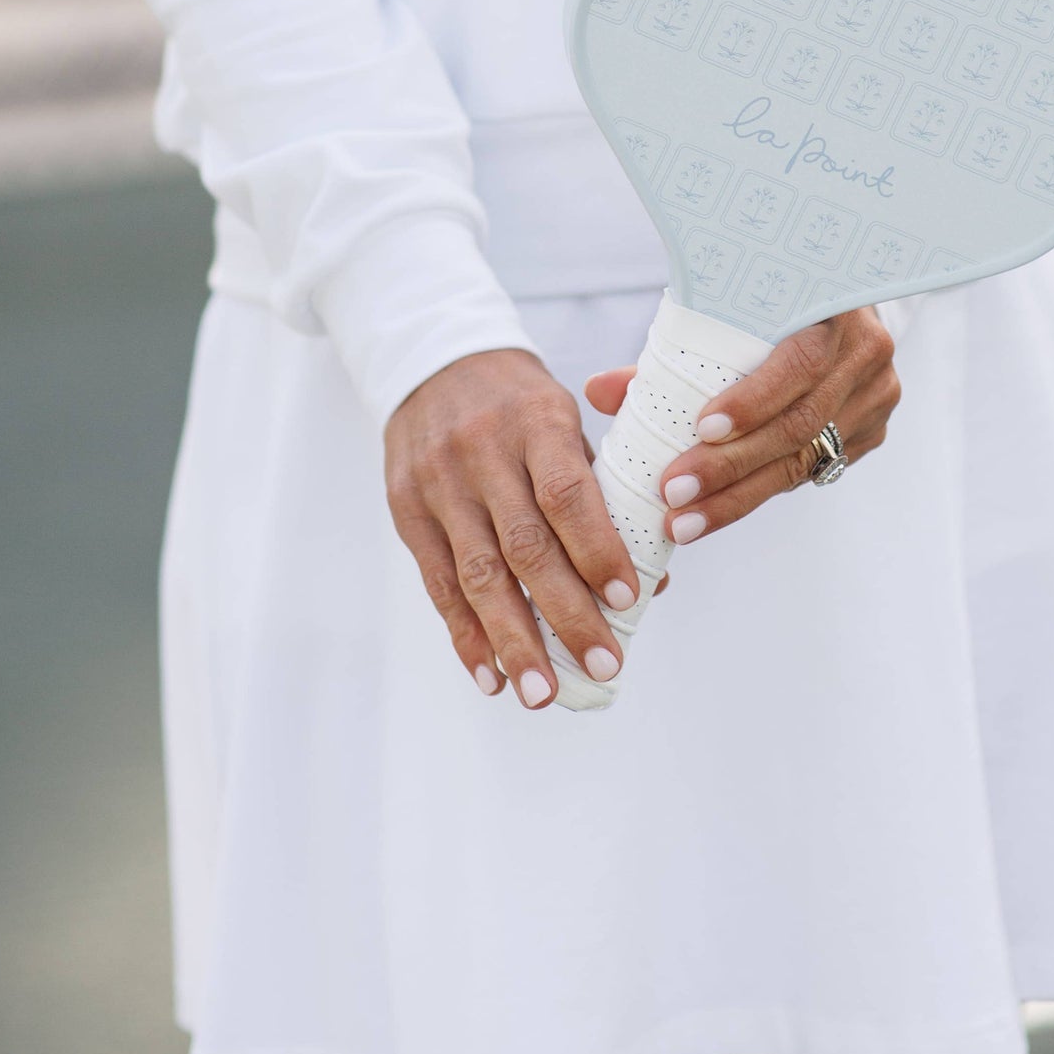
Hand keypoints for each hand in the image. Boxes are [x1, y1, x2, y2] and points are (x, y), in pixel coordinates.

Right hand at [384, 348, 641, 709]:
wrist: (433, 361)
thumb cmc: (519, 403)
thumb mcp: (565, 419)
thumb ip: (601, 492)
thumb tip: (647, 581)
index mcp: (536, 422)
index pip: (567, 493)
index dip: (598, 549)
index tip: (629, 598)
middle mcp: (482, 454)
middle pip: (525, 546)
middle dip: (566, 614)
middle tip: (604, 665)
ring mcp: (438, 484)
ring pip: (478, 574)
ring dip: (514, 641)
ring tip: (544, 692)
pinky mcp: (406, 510)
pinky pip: (438, 583)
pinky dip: (466, 634)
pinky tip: (493, 676)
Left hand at [585, 306, 898, 547]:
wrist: (839, 300)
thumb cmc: (770, 303)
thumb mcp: (727, 310)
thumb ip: (669, 352)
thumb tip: (600, 391)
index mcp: (832, 305)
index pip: (800, 362)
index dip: (755, 401)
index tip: (700, 429)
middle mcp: (866, 352)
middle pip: (798, 424)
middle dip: (730, 466)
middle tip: (673, 493)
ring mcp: (876, 395)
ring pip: (804, 458)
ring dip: (738, 496)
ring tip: (683, 519)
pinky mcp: (871, 431)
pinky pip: (813, 470)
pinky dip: (761, 489)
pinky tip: (718, 510)